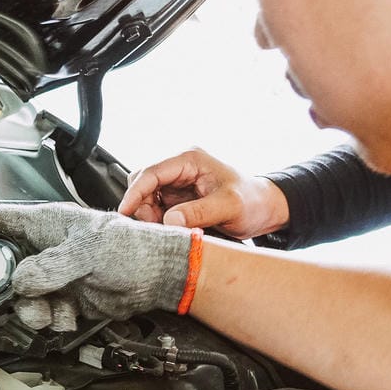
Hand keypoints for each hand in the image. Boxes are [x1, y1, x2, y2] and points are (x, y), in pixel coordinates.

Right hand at [0, 202, 198, 330]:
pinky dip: (52, 320)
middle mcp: (43, 249)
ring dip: (29, 310)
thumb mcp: (89, 250)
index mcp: (46, 224)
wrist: (158, 277)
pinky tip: (71, 314)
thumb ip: (51, 266)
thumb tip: (20, 282)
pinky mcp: (62, 299)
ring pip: (18, 297)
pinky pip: (41, 314)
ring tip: (48, 312)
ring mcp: (51, 276)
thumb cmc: (132, 247)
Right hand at [118, 148, 289, 239]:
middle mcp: (180, 167)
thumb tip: (169, 220)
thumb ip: (199, 212)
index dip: (135, 193)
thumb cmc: (252, 201)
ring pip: (146, 197)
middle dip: (142, 206)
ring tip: (167, 230)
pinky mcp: (177, 198)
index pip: (151, 172)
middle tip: (154, 227)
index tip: (125, 212)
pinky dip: (156, 220)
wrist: (265, 209)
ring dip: (149, 215)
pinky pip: (155, 207)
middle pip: (143, 183)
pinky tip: (169, 230)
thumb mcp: (228, 207)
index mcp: (190, 159)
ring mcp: (177, 182)